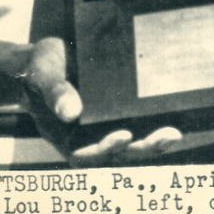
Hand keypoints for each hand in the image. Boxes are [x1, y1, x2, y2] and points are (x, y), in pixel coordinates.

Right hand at [20, 38, 181, 164]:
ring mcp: (101, 130)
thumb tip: (71, 112)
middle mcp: (85, 138)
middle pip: (113, 154)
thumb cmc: (40, 67)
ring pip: (129, 146)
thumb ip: (55, 92)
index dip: (103, 149)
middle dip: (140, 148)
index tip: (123, 136)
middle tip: (165, 137)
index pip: (83, 153)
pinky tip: (174, 124)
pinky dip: (153, 129)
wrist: (46, 59)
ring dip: (152, 144)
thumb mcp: (43, 74)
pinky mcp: (116, 118)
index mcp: (63, 136)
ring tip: (174, 135)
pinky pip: (136, 128)